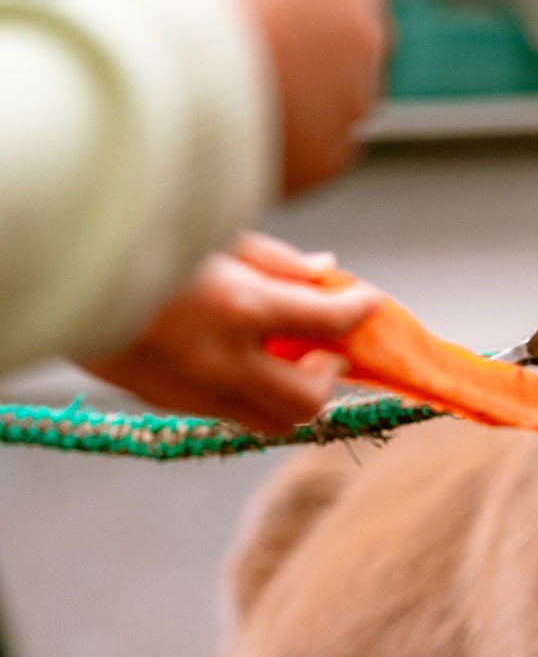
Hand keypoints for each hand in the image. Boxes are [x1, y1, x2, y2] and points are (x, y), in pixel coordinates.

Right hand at [85, 235, 379, 433]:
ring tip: (286, 357)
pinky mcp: (165, 403)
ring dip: (293, 395)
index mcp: (237, 307)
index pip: (326, 323)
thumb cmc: (132, 236)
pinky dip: (250, 394)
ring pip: (271, 423)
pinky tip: (241, 360)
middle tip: (327, 345)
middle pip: (308, 401)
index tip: (367, 302)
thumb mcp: (210, 233)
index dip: (358, 312)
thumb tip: (326, 272)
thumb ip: (274, 260)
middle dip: (328, 374)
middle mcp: (221, 362)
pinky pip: (229, 414)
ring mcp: (192, 391)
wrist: (51, 271)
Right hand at [135, 0, 388, 194]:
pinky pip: (325, 139)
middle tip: (245, 32)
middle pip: (344, 25)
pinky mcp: (342, 150)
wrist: (174, 88)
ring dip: (302, 82)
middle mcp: (370, 27)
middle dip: (306, 28)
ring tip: (239, 78)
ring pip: (337, 86)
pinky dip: (297, 134)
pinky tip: (251, 122)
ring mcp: (360, 93)